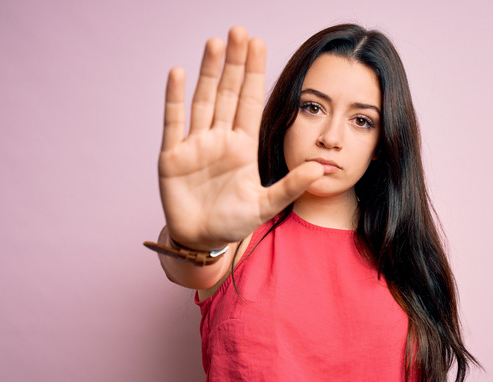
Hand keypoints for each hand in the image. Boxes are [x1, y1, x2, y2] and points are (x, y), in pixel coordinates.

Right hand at [158, 27, 322, 248]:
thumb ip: (291, 186)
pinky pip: (174, 122)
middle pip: (228, 92)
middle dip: (235, 63)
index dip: (255, 73)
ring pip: (203, 100)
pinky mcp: (172, 156)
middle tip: (239, 31)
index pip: (251, 101)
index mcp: (243, 146)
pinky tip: (178, 73)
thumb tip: (320, 168)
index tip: (260, 44)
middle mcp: (219, 138)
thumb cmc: (233, 222)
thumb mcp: (265, 205)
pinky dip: (175, 98)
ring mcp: (195, 144)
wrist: (201, 240)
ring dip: (208, 72)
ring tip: (215, 43)